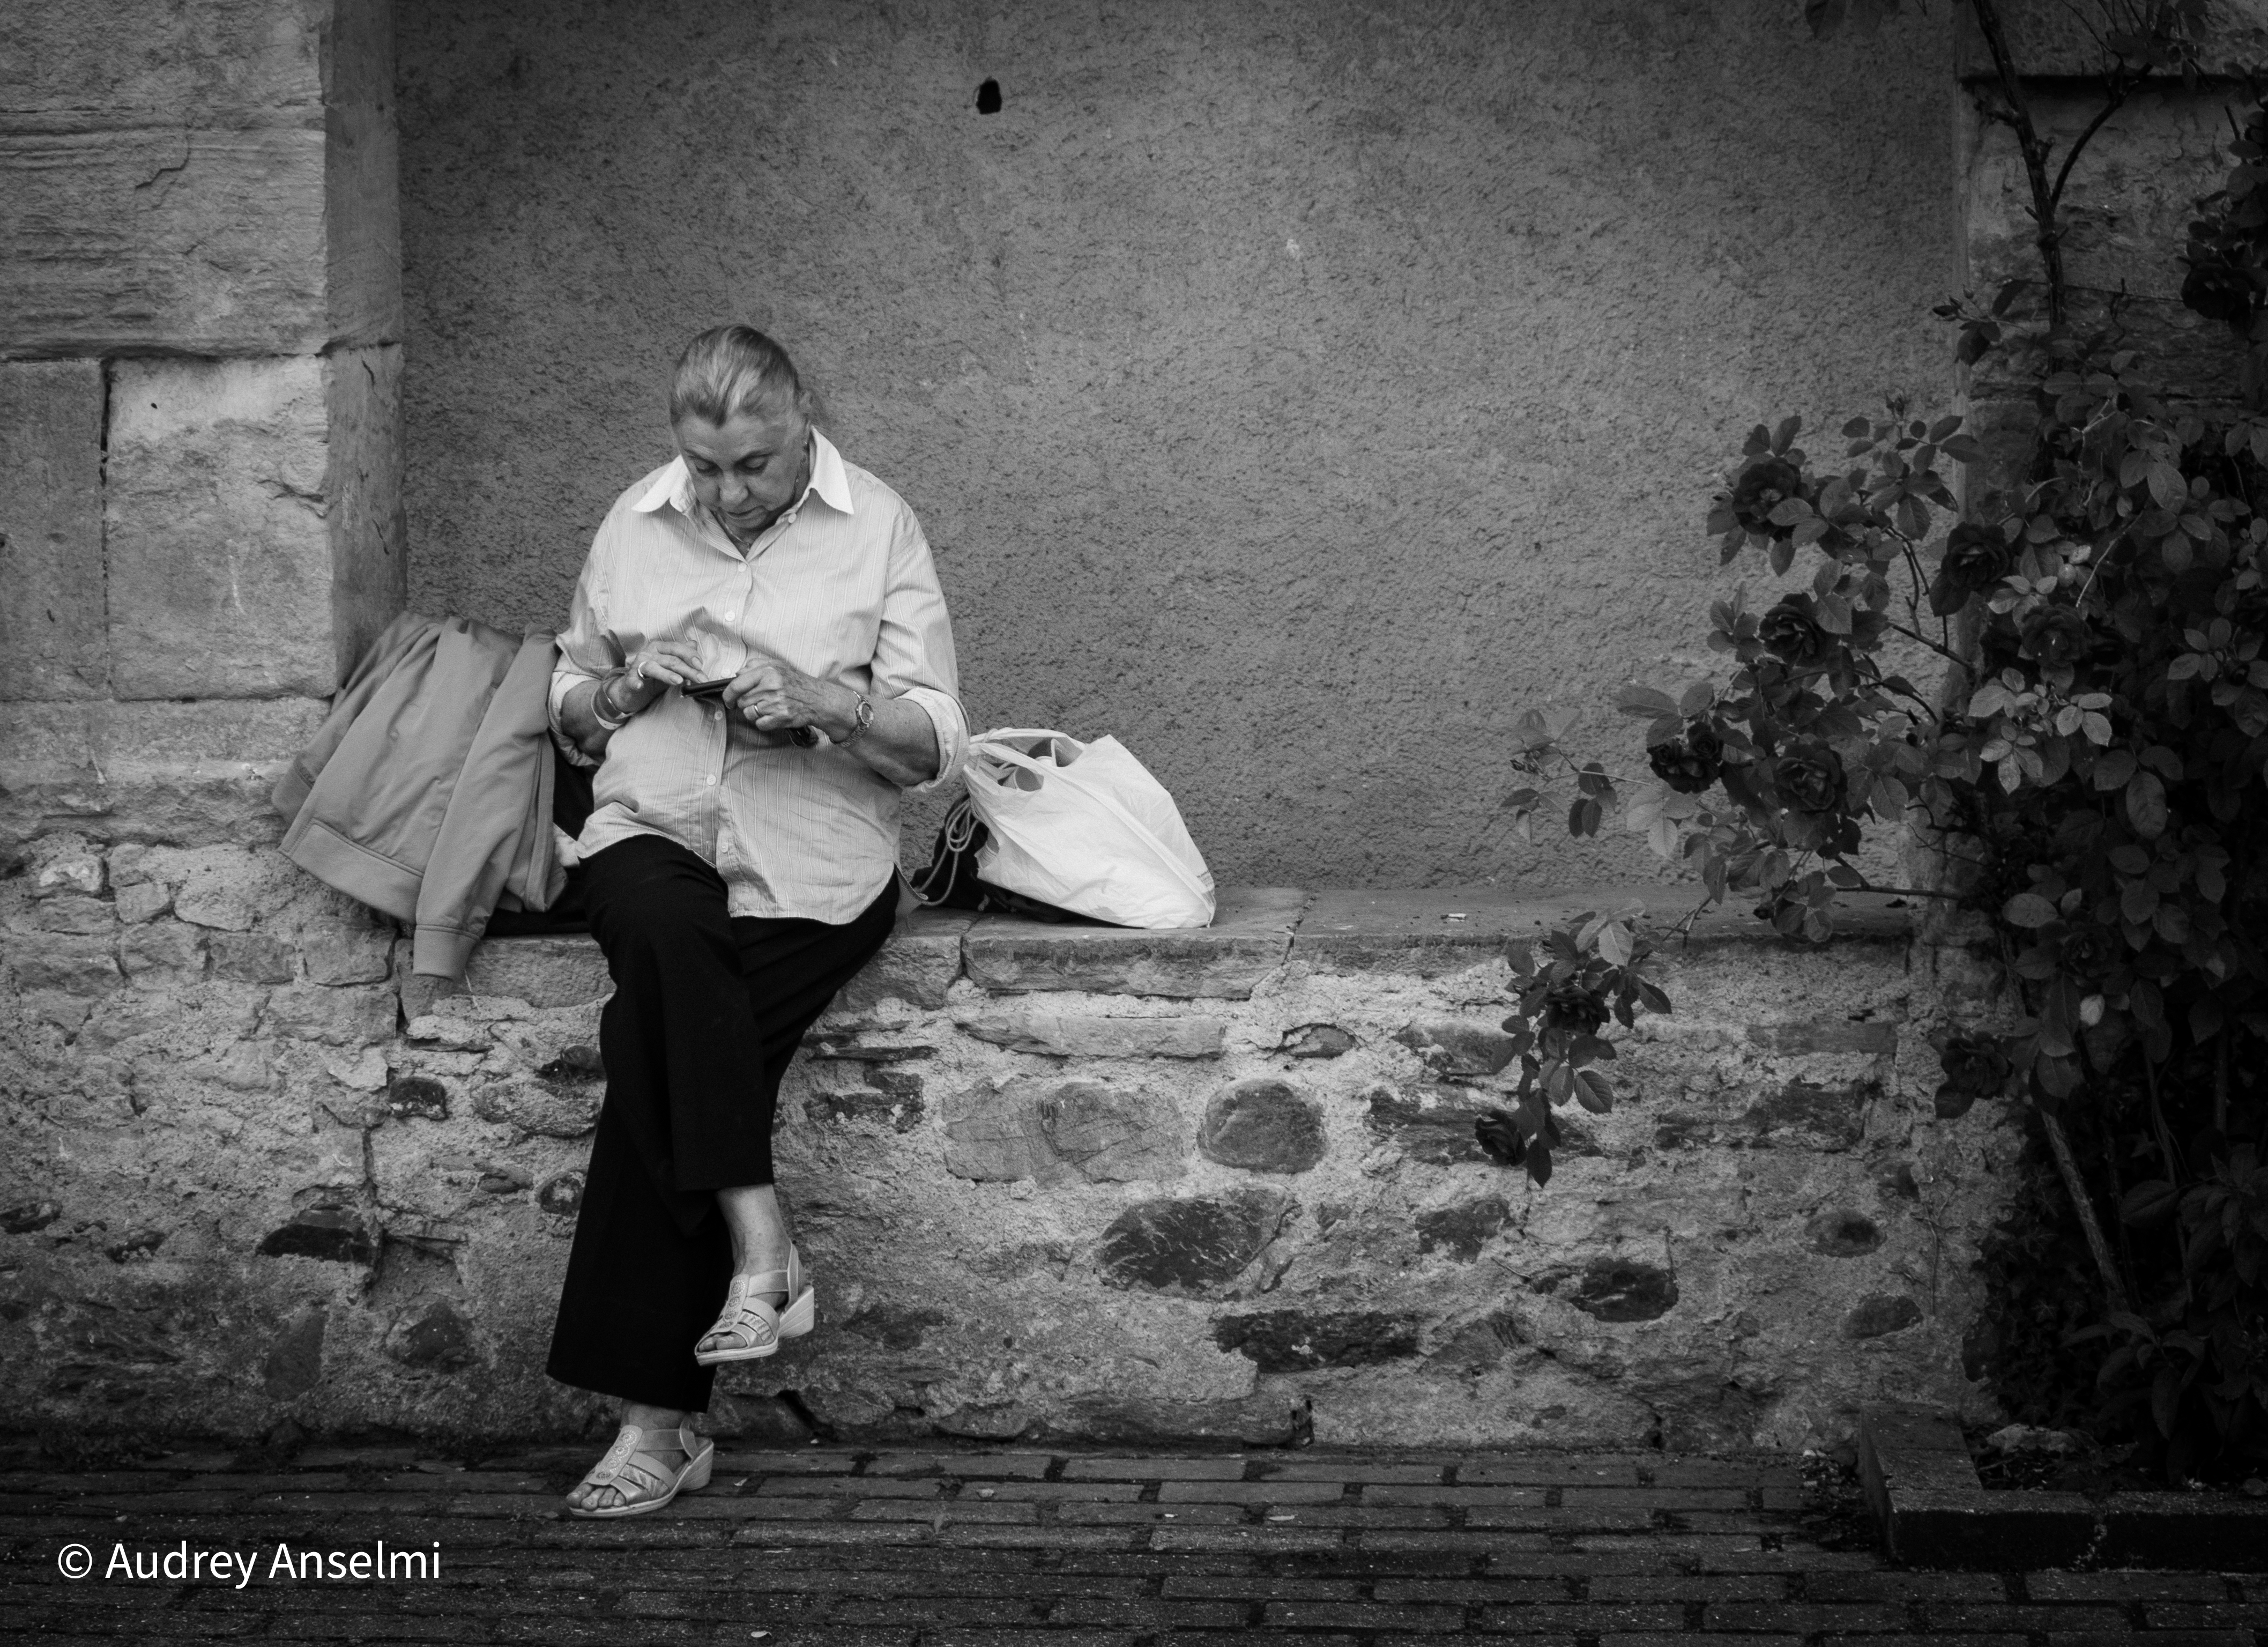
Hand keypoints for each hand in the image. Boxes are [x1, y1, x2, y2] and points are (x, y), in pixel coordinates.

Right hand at [606, 640, 704, 717]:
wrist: (632, 690)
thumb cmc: (653, 676)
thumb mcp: (670, 666)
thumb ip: (682, 656)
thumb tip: (694, 644)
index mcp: (660, 648)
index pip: (677, 648)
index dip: (690, 655)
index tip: (700, 666)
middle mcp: (649, 653)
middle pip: (671, 660)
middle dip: (688, 670)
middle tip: (701, 680)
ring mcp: (638, 665)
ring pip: (654, 668)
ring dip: (666, 674)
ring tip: (678, 681)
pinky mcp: (630, 678)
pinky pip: (632, 679)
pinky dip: (635, 682)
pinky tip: (639, 686)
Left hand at [722, 660, 856, 740]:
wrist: (817, 698)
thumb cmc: (796, 682)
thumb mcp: (777, 665)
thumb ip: (755, 665)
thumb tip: (737, 673)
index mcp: (767, 671)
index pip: (736, 685)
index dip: (728, 695)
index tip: (729, 700)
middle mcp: (770, 686)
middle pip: (742, 701)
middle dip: (747, 703)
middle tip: (759, 701)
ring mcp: (775, 702)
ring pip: (749, 714)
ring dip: (755, 714)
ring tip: (768, 708)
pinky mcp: (780, 717)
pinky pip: (760, 724)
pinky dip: (764, 723)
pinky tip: (774, 716)